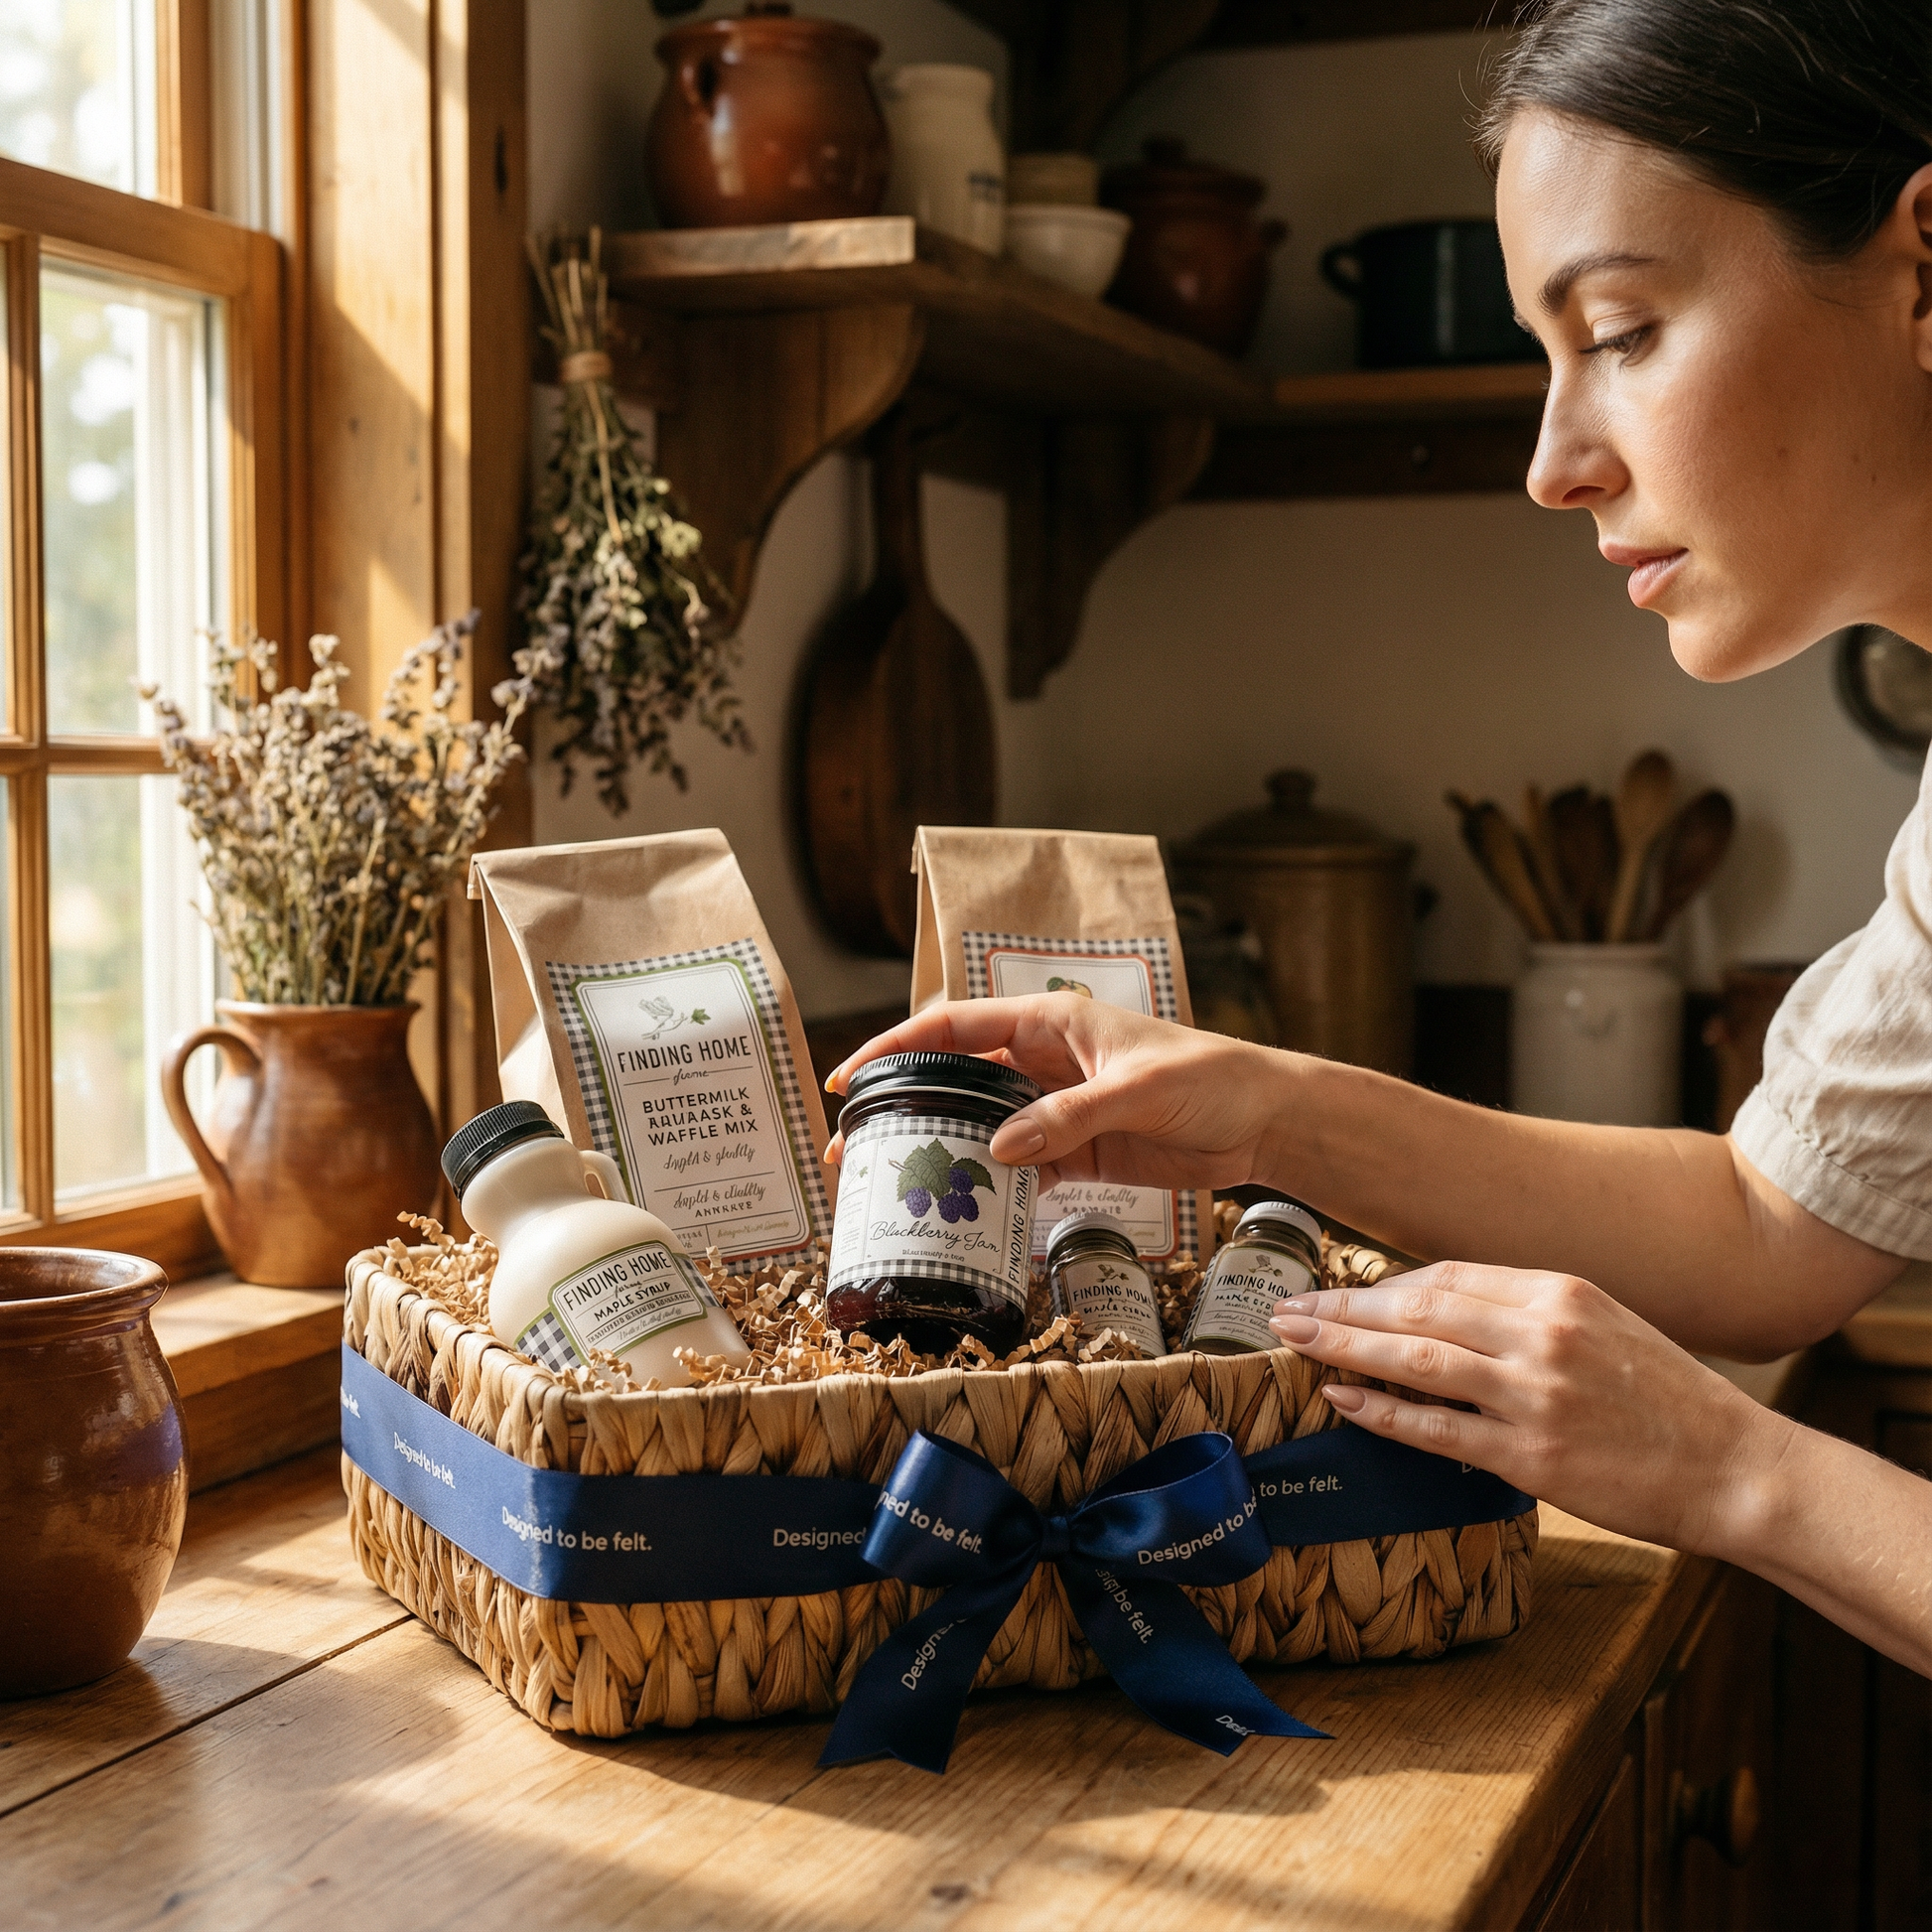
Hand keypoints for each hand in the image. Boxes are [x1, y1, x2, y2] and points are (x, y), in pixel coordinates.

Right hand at [824, 994, 1286, 1192]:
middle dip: (905, 1109)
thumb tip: (999, 1147)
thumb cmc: (1211, 1077)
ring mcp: (1056, 1110)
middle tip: (854, 1149)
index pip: (955, 1027)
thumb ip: (1068, 1116)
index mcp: (1049, 1022)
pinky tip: (962, 1215)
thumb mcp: (1139, 1089)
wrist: (1265, 1120)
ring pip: (981, 1129)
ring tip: (893, 1189)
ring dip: (941, 1156)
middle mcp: (1042, 1062)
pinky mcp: (1077, 1154)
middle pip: (956, 1081)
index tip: (852, 1079)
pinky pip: (1018, 1170)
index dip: (896, 1048)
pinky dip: (990, 1190)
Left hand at [1267, 1261, 1778, 1554]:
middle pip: (1418, 1307)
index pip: (1446, 1276)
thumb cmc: (1668, 1401)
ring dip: (1345, 1347)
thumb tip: (1446, 1312)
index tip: (1338, 1291)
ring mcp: (1535, 1394)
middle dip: (1344, 1306)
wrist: (1738, 1467)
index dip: (1382, 1284)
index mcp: (1559, 1291)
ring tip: (1296, 1340)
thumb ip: (1530, 1314)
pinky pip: (1438, 1429)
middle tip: (1287, 1308)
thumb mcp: (1604, 1326)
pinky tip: (1342, 1399)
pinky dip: (1383, 1412)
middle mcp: (1543, 1333)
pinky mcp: (1533, 1456)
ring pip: (1416, 1358)